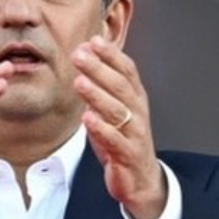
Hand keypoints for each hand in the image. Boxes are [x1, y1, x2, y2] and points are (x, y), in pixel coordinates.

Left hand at [73, 36, 165, 218]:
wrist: (140, 179)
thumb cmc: (122, 139)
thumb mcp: (113, 109)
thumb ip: (101, 84)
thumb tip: (87, 53)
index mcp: (135, 98)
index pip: (127, 70)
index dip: (111, 55)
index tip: (93, 39)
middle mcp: (138, 112)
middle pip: (120, 86)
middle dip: (99, 68)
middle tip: (79, 54)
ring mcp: (134, 133)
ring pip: (118, 110)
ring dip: (97, 94)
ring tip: (78, 82)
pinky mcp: (127, 154)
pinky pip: (114, 140)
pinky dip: (101, 128)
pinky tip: (87, 118)